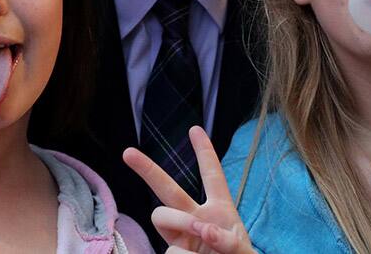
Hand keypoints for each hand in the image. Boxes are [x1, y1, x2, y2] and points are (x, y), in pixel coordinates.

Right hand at [124, 126, 253, 253]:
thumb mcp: (242, 251)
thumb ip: (227, 240)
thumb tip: (203, 230)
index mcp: (220, 210)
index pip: (212, 176)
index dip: (204, 152)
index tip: (195, 129)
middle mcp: (195, 218)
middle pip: (168, 189)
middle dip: (148, 169)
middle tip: (127, 152)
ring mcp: (179, 237)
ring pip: (161, 216)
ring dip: (179, 224)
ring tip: (198, 245)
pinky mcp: (170, 252)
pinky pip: (169, 250)